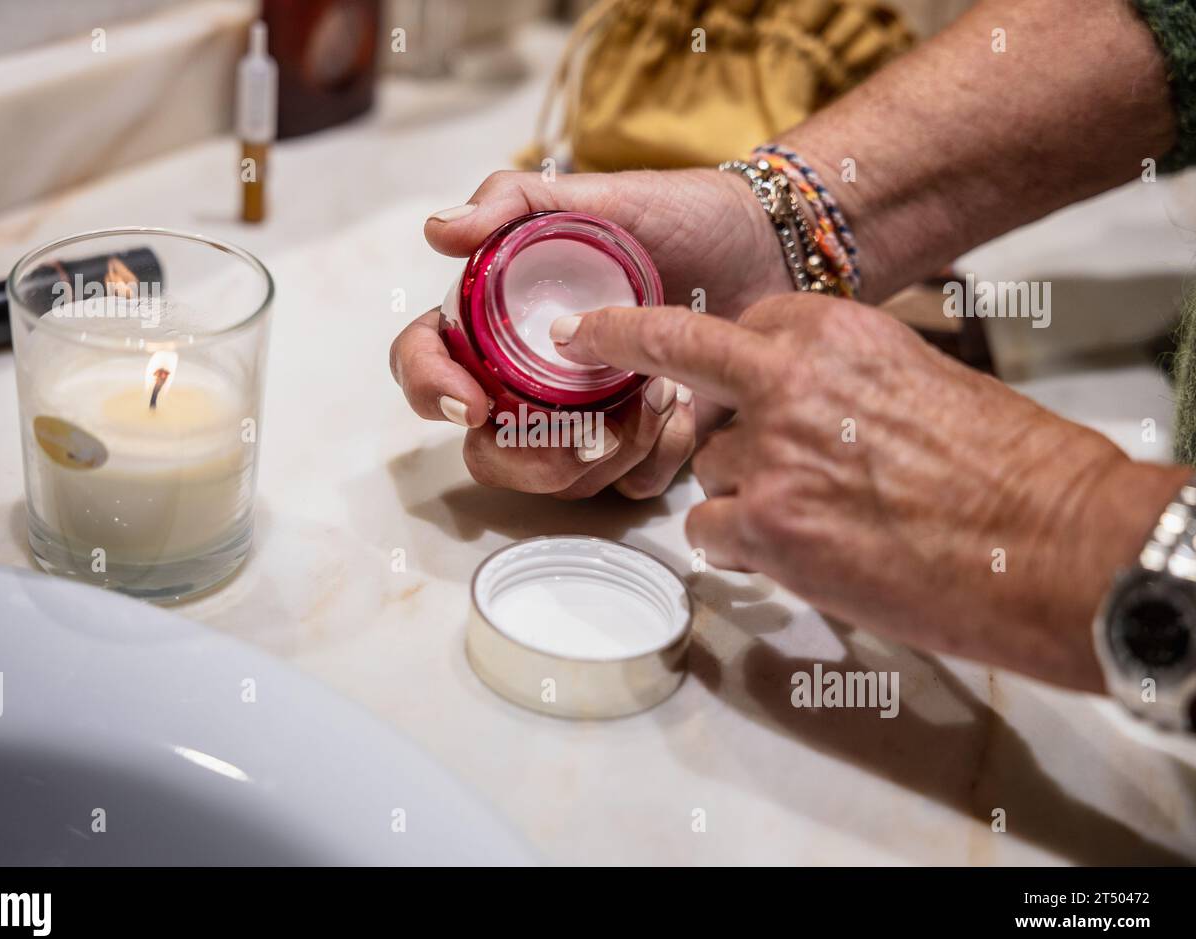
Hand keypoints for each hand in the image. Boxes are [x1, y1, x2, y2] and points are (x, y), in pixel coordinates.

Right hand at [389, 168, 785, 498]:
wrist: (768, 248)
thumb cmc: (678, 216)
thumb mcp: (593, 196)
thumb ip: (511, 200)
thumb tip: (438, 230)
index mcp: (501, 322)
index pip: (427, 365)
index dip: (431, 390)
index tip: (471, 403)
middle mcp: (532, 379)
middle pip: (486, 452)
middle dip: (525, 460)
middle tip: (580, 436)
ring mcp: (585, 418)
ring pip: (558, 479)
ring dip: (607, 449)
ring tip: (661, 391)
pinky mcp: (641, 446)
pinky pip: (626, 485)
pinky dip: (653, 456)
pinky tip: (685, 409)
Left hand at [550, 294, 1189, 690]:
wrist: (1055, 540)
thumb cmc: (1008, 465)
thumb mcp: (916, 379)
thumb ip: (835, 382)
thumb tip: (785, 407)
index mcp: (828, 332)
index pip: (721, 331)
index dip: (687, 351)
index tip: (610, 331)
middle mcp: (786, 380)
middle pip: (695, 389)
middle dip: (668, 384)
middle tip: (611, 356)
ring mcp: (770, 455)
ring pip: (709, 471)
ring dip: (746, 497)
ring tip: (823, 521)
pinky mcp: (769, 527)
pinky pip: (709, 532)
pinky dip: (742, 550)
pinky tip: (798, 557)